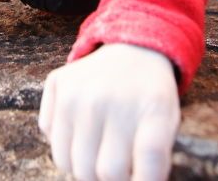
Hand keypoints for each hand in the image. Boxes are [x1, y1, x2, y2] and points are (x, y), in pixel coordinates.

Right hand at [39, 44, 180, 180]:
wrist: (134, 49)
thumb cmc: (150, 98)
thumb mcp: (167, 124)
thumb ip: (153, 161)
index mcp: (153, 110)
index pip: (147, 167)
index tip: (137, 177)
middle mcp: (112, 99)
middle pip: (102, 173)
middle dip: (111, 178)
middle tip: (117, 164)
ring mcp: (79, 91)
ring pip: (68, 162)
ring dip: (83, 165)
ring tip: (98, 150)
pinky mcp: (57, 83)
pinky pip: (49, 137)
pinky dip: (63, 141)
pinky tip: (81, 126)